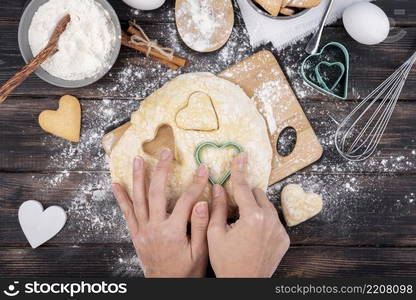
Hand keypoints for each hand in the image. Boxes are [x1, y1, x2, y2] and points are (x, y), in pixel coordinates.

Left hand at [112, 149, 209, 277]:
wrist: (166, 286)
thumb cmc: (186, 271)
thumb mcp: (200, 252)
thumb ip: (201, 227)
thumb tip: (203, 203)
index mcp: (173, 232)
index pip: (186, 200)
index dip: (196, 183)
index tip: (202, 169)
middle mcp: (155, 228)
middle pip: (156, 192)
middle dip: (161, 169)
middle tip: (165, 152)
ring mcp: (143, 230)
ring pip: (138, 199)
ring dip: (138, 177)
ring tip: (138, 159)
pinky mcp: (136, 234)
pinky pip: (127, 213)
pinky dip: (121, 198)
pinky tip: (116, 185)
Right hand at [207, 153, 289, 277]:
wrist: (245, 284)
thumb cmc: (227, 262)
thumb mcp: (215, 234)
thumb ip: (217, 208)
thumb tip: (218, 187)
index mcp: (252, 217)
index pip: (243, 187)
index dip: (238, 170)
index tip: (240, 156)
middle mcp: (270, 221)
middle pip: (258, 194)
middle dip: (246, 196)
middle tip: (235, 209)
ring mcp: (280, 230)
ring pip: (267, 207)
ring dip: (255, 209)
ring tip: (243, 226)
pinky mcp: (284, 239)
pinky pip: (273, 221)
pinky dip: (264, 222)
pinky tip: (253, 235)